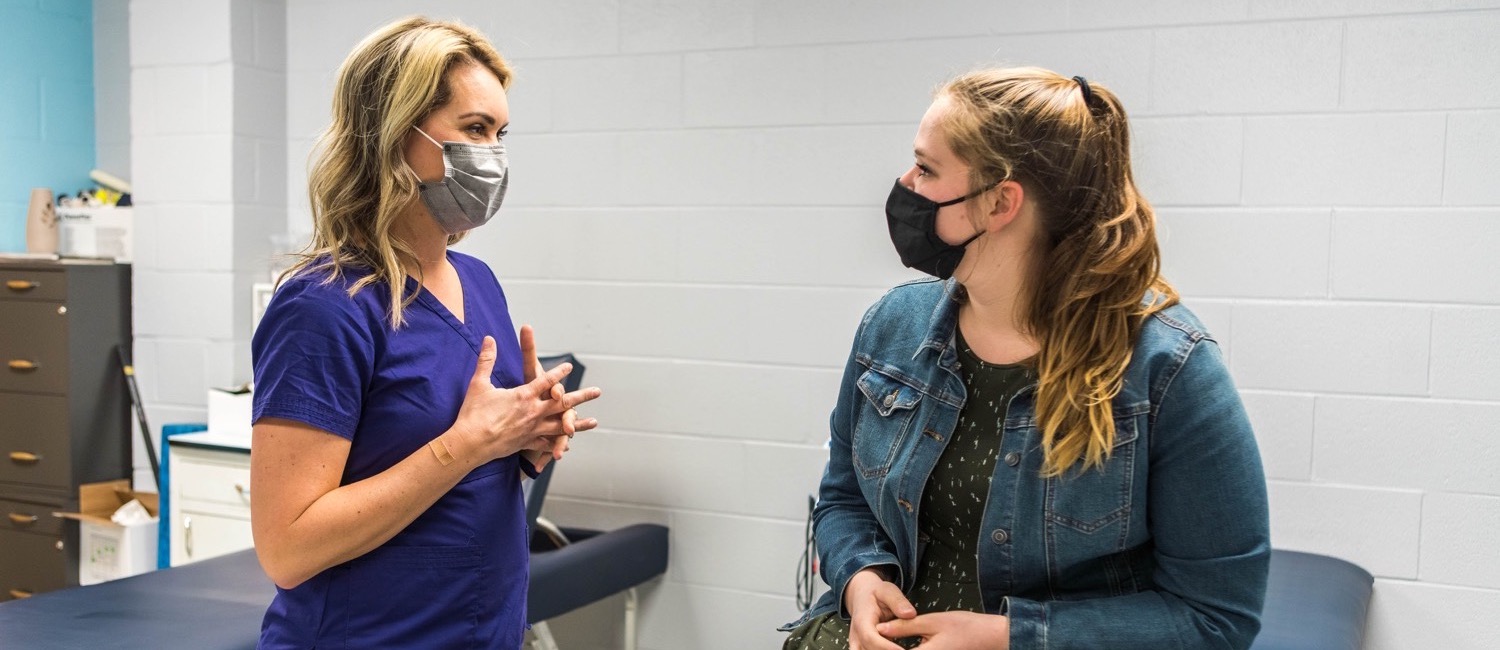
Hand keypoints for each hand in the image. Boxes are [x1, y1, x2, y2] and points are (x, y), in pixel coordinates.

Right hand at [451, 335, 599, 465]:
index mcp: (523, 395)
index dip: (559, 372)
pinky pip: (547, 443)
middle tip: (597, 392)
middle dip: (581, 396)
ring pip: (561, 425)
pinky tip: (567, 446)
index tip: (569, 366)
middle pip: (562, 403)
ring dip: (578, 423)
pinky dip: (557, 444)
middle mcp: (533, 412)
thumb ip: (487, 360)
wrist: (470, 443)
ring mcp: (532, 429)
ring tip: (594, 421)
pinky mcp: (526, 443)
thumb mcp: (479, 383)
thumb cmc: (473, 413)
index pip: (546, 380)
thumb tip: (489, 338)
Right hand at [844, 567, 915, 649]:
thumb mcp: (887, 591)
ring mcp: (857, 644)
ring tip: (900, 648)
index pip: (871, 638)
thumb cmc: (876, 594)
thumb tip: (910, 614)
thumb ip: (898, 601)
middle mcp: (856, 635)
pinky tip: (895, 649)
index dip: (886, 647)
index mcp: (862, 620)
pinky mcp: (862, 648)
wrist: (862, 597)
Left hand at [876, 611, 1009, 649]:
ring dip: (894, 648)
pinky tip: (906, 642)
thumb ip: (904, 626)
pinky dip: (908, 649)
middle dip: (883, 648)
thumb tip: (879, 629)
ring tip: (883, 640)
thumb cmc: (965, 627)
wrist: (992, 638)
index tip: (866, 638)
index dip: (877, 647)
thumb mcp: (932, 621)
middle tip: (870, 640)